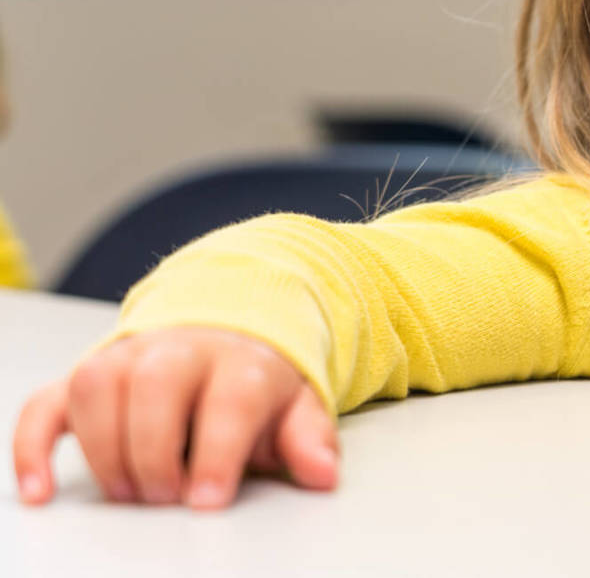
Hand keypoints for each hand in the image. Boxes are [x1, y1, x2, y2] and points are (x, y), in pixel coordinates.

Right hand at [13, 326, 337, 508]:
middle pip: (156, 384)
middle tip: (164, 497)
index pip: (230, 398)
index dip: (217, 450)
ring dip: (103, 448)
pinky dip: (34, 445)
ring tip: (128, 493)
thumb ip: (308, 438)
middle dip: (154, 449)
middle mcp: (181, 348)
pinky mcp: (88, 373)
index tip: (206, 500)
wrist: (229, 322)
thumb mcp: (297, 404)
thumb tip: (323, 474)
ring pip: (97, 385)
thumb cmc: (258, 378)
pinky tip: (41, 489)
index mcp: (241, 357)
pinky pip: (48, 400)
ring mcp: (129, 356)